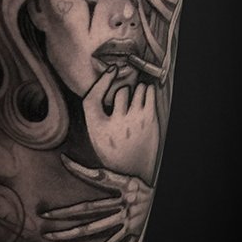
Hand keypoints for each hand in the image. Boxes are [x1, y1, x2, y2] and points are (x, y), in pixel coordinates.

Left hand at [41, 155, 152, 241]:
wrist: (164, 202)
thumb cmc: (140, 187)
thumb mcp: (128, 176)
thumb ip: (107, 175)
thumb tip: (82, 166)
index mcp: (124, 184)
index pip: (98, 176)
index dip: (81, 168)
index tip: (64, 161)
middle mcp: (124, 203)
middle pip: (88, 208)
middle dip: (64, 212)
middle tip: (43, 214)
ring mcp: (127, 220)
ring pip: (93, 228)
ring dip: (70, 233)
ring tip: (51, 236)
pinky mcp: (131, 232)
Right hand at [82, 66, 159, 182]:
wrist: (132, 172)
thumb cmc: (112, 147)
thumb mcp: (95, 133)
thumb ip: (95, 108)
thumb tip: (110, 72)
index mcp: (98, 130)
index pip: (92, 98)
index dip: (102, 80)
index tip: (112, 69)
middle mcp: (116, 125)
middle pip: (120, 91)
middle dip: (123, 92)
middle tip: (125, 102)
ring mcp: (135, 122)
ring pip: (137, 89)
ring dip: (137, 90)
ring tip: (136, 99)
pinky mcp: (150, 121)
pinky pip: (149, 92)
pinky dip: (148, 90)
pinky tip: (146, 95)